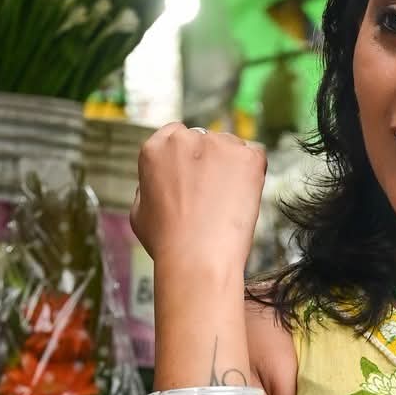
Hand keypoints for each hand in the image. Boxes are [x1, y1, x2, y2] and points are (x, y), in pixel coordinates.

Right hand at [130, 124, 266, 274]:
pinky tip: (245, 196)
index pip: (177, 134)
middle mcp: (185, 138)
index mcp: (156, 147)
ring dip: (233, 166)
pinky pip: (256, 156)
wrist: (197, 259)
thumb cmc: (167, 244)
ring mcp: (218, 145)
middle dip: (211, 161)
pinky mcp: (247, 157)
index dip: (190, 157)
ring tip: (229, 201)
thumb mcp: (139, 212)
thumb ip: (147, 186)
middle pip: (206, 139)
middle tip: (215, 195)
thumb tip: (158, 181)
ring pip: (231, 146)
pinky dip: (254, 173)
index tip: (197, 178)